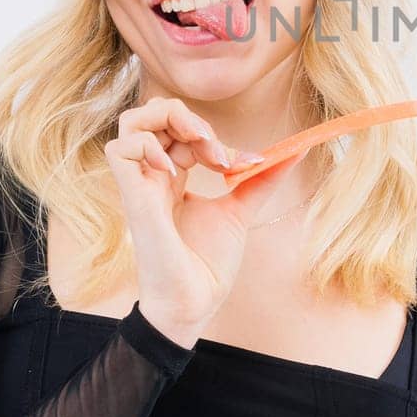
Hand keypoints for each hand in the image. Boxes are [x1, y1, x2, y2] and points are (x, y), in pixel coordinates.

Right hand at [104, 96, 300, 343]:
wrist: (196, 302)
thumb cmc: (209, 263)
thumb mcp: (240, 210)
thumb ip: (261, 179)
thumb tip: (297, 150)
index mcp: (172, 176)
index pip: (176, 127)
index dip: (208, 131)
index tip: (238, 163)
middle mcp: (152, 177)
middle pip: (150, 114)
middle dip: (187, 117)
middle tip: (216, 150)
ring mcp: (140, 186)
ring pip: (131, 123)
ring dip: (169, 122)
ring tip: (199, 149)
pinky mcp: (133, 199)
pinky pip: (120, 149)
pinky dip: (149, 146)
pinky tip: (175, 169)